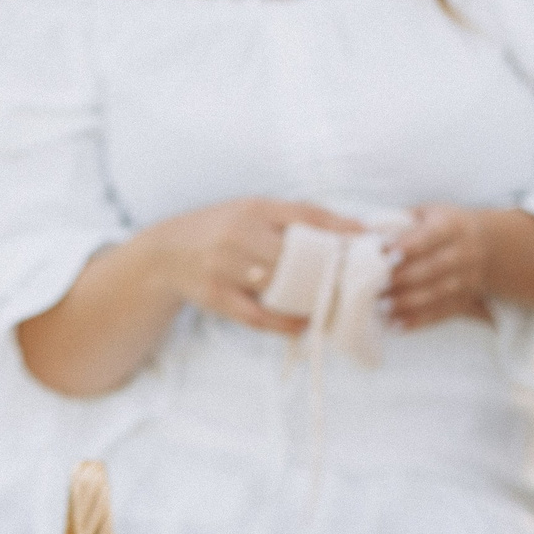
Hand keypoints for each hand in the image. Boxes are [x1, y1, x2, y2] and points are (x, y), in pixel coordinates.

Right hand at [151, 198, 363, 335]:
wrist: (166, 251)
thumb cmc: (223, 229)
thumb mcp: (253, 212)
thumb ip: (293, 218)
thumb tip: (347, 230)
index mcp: (253, 209)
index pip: (304, 214)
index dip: (338, 226)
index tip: (367, 237)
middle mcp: (238, 235)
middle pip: (294, 254)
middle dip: (327, 268)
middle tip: (353, 279)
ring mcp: (224, 267)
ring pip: (278, 286)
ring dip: (309, 297)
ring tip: (333, 303)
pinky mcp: (215, 297)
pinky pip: (257, 315)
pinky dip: (284, 323)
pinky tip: (303, 324)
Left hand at [383, 204, 496, 330]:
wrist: (490, 246)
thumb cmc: (446, 225)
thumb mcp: (429, 213)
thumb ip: (399, 221)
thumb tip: (362, 231)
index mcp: (452, 226)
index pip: (430, 236)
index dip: (408, 245)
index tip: (384, 253)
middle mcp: (463, 252)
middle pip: (433, 267)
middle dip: (403, 278)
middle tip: (375, 286)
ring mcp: (467, 278)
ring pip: (438, 292)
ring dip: (408, 302)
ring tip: (382, 307)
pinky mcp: (466, 298)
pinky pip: (442, 312)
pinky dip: (419, 320)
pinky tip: (396, 325)